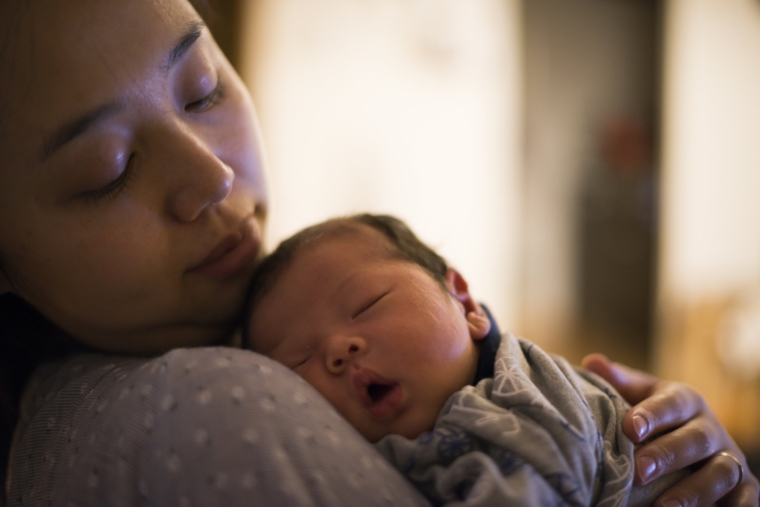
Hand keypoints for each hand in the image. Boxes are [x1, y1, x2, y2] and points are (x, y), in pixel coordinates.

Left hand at [582, 354, 759, 506]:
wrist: (690, 439)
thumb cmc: (655, 416)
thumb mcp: (639, 395)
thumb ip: (619, 383)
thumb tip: (594, 362)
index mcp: (685, 400)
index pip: (672, 403)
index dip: (653, 414)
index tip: (629, 428)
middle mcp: (712, 428)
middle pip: (697, 439)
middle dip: (668, 455)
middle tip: (639, 471)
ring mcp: (730, 458)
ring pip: (721, 472)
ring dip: (695, 491)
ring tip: (662, 506)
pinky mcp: (744, 487)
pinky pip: (746, 500)